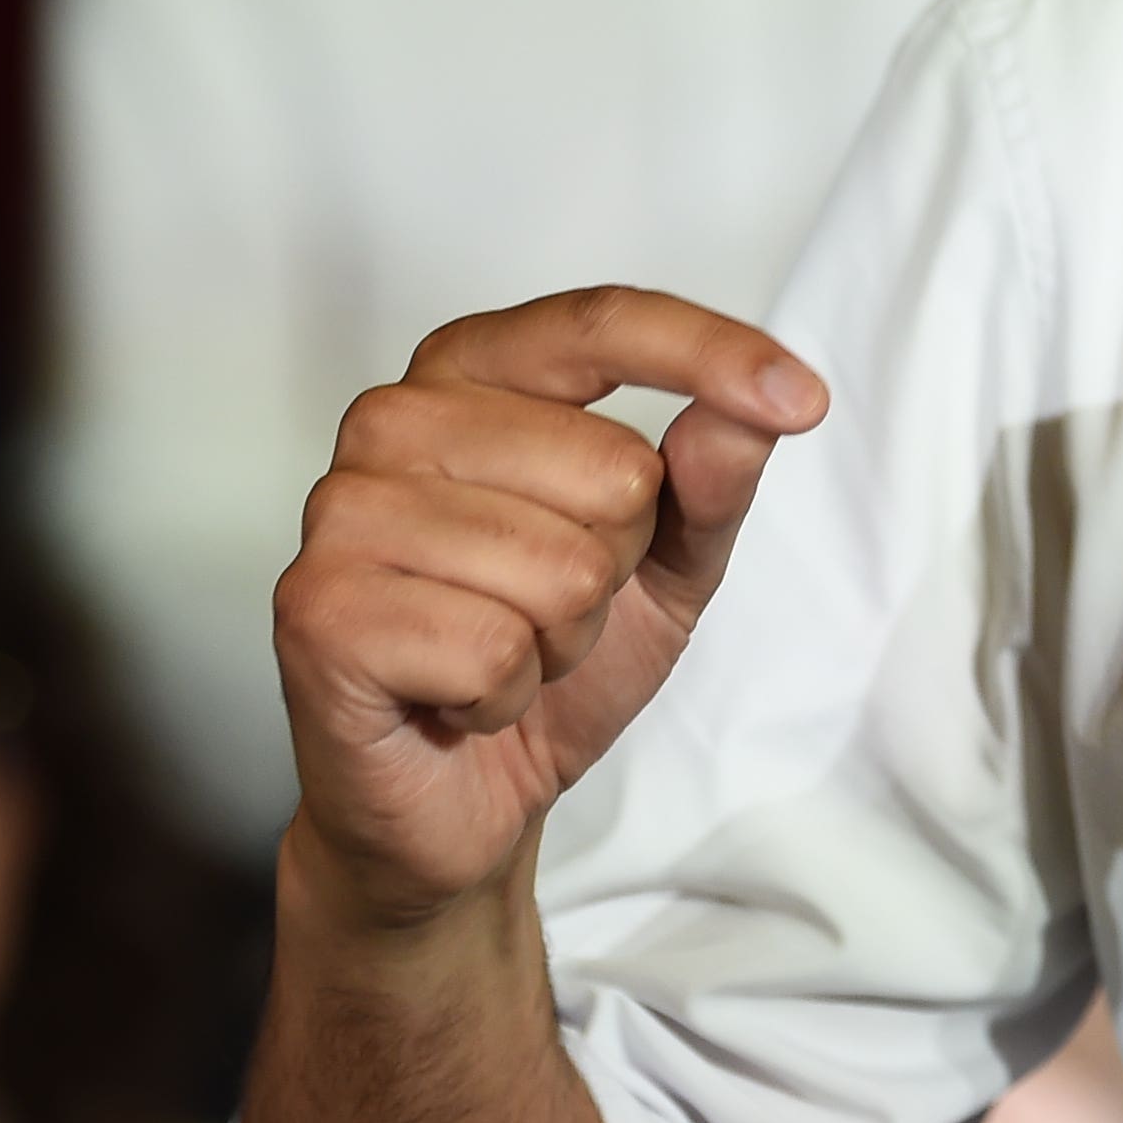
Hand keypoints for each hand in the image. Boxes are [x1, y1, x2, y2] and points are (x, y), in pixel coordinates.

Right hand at [272, 285, 824, 933]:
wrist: (456, 801)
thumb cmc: (547, 657)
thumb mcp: (666, 563)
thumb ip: (714, 480)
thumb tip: (758, 406)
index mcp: (470, 372)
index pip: (600, 322)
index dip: (710, 353)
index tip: (804, 400)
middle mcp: (392, 419)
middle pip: (610, 467)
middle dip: (614, 568)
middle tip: (549, 611)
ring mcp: (342, 512)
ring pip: (561, 567)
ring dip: (561, 641)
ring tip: (503, 653)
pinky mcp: (318, 611)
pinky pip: (495, 648)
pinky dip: (506, 695)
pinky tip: (460, 700)